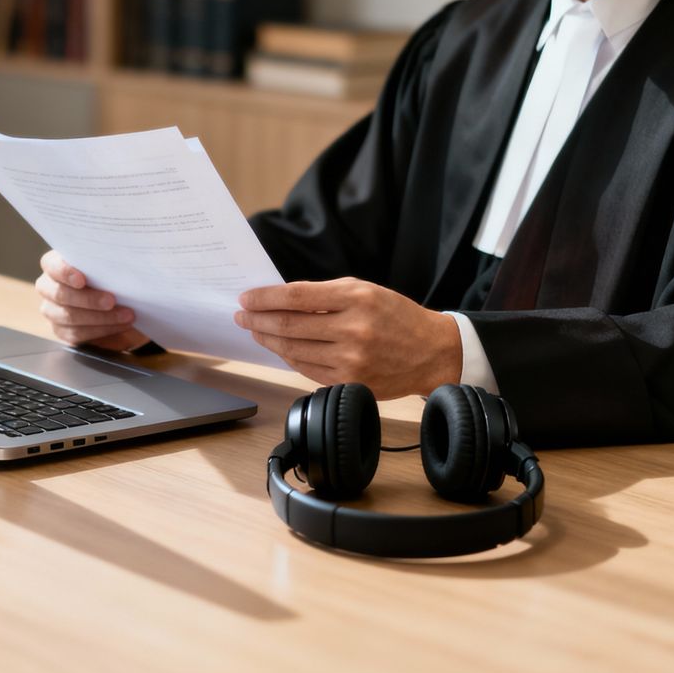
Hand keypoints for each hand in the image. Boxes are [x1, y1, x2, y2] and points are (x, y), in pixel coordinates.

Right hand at [36, 250, 149, 351]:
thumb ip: (105, 261)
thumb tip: (122, 261)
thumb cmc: (105, 274)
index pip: (51, 266)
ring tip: (126, 315)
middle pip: (61, 295)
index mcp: (53, 265)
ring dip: (101, 318)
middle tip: (112, 300)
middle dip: (89, 299)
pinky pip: (77, 334)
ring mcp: (52, 311)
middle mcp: (48, 288)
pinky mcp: (61, 330)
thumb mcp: (105, 263)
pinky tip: (120, 325)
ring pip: (70, 317)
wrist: (111, 297)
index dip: (65, 273)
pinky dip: (102, 330)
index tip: (82, 280)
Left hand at [234, 277, 462, 398]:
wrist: (431, 352)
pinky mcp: (349, 381)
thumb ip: (323, 293)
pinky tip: (280, 348)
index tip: (246, 298)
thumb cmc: (395, 316)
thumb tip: (280, 298)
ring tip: (255, 331)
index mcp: (356, 299)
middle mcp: (353, 330)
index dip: (265, 298)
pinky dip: (288, 357)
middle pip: (289, 326)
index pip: (296, 296)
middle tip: (241, 316)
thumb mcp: (364, 290)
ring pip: (293, 350)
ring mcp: (351, 360)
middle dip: (257, 320)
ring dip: (268, 340)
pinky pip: (306, 369)